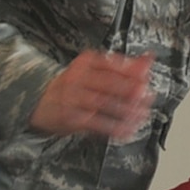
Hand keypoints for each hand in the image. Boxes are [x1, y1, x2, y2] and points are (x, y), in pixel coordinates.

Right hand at [30, 51, 153, 140]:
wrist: (41, 101)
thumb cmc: (74, 85)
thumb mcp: (95, 70)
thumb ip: (124, 66)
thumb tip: (148, 60)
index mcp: (86, 62)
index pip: (111, 64)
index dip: (131, 72)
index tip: (146, 79)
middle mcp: (77, 78)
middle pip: (108, 83)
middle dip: (130, 91)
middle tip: (146, 97)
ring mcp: (73, 98)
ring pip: (103, 103)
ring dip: (126, 111)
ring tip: (141, 115)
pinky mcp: (71, 118)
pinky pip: (96, 123)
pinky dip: (113, 128)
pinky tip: (127, 129)